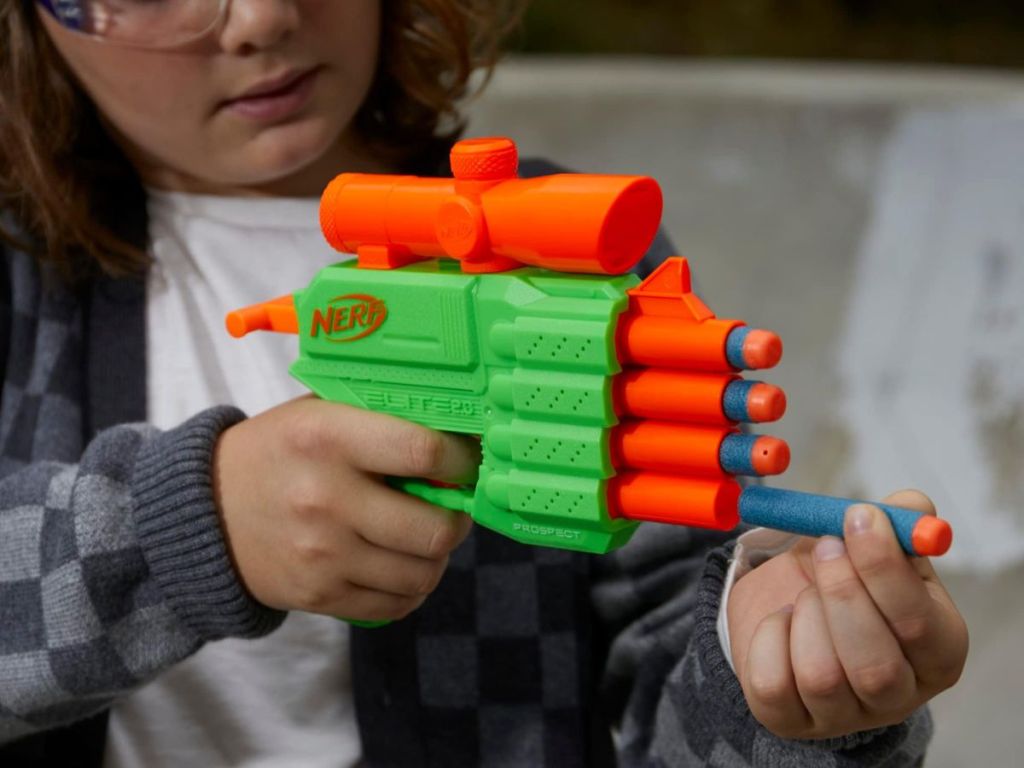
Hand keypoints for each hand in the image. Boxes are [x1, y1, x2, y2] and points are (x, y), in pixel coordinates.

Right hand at [212, 395, 477, 622]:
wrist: (205, 512)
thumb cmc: (278, 452)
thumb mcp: (318, 413)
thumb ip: (379, 417)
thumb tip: (455, 432)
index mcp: (328, 437)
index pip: (423, 451)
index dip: (461, 461)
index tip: (466, 463)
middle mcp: (325, 498)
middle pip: (433, 528)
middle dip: (458, 521)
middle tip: (454, 510)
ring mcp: (322, 554)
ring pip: (421, 573)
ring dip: (437, 558)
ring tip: (426, 538)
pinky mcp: (317, 595)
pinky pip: (395, 605)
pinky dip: (411, 588)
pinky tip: (401, 565)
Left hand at [727, 490, 967, 739]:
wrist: (787, 606)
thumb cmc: (844, 577)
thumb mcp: (873, 545)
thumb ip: (896, 520)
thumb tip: (909, 506)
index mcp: (937, 651)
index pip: (919, 623)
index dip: (884, 568)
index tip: (857, 517)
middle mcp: (897, 696)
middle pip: (874, 665)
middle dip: (841, 593)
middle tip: (824, 546)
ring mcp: (841, 715)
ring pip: (821, 676)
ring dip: (804, 614)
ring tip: (805, 592)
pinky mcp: (788, 720)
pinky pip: (771, 682)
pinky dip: (768, 638)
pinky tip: (780, 622)